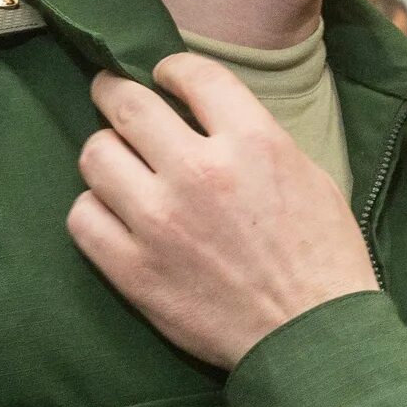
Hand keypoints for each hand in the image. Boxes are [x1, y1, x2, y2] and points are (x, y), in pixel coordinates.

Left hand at [69, 56, 378, 370]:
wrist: (314, 337)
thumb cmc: (323, 258)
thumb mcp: (308, 175)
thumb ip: (253, 138)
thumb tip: (204, 116)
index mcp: (252, 142)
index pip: (190, 72)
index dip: (171, 68)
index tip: (166, 78)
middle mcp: (199, 172)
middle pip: (127, 103)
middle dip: (115, 90)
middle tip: (114, 95)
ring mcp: (160, 221)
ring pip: (96, 155)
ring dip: (107, 153)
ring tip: (121, 164)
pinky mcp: (134, 269)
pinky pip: (82, 217)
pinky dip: (95, 209)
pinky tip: (115, 214)